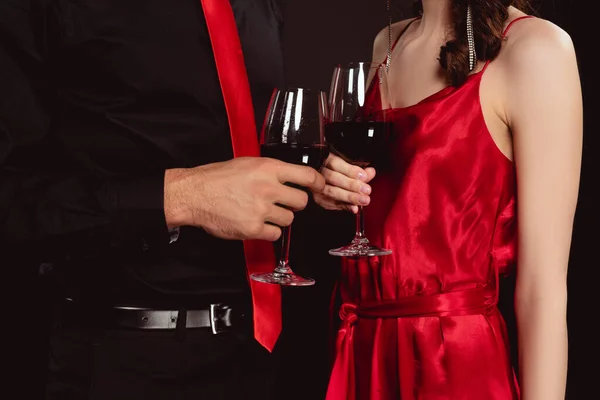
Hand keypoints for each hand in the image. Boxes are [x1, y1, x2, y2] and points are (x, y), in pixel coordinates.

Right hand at [164, 157, 325, 240]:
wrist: (195, 194)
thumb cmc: (218, 178)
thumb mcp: (248, 164)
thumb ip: (272, 171)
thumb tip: (292, 177)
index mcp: (268, 169)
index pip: (307, 176)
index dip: (318, 183)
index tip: (320, 187)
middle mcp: (268, 188)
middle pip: (301, 202)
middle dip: (294, 204)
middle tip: (281, 203)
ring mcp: (261, 209)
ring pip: (289, 219)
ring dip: (280, 218)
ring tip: (262, 212)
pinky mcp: (254, 228)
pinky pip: (276, 234)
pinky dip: (268, 232)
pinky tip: (257, 223)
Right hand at [313, 154, 375, 212]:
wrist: (326, 182)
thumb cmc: (339, 172)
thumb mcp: (349, 169)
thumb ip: (360, 171)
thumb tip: (370, 172)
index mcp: (326, 160)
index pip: (335, 163)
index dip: (350, 170)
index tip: (364, 176)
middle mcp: (319, 173)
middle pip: (333, 178)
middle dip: (351, 184)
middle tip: (366, 190)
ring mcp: (317, 187)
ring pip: (331, 192)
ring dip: (350, 197)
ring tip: (364, 200)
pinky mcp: (319, 199)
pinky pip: (331, 204)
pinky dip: (345, 206)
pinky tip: (354, 208)